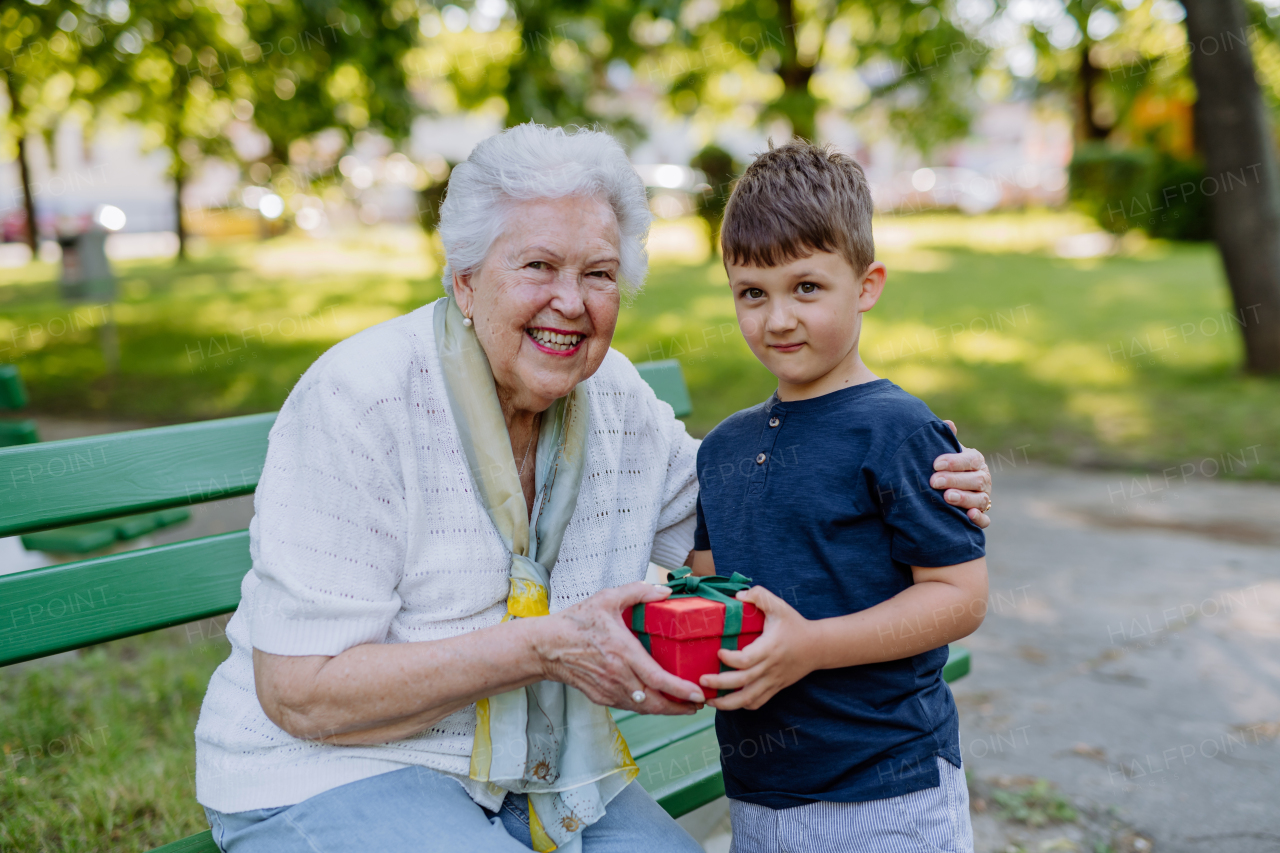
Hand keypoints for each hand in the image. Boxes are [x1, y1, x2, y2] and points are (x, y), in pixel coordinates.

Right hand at [536, 582, 705, 715]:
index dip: (680, 690)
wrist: (546, 647)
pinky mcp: (601, 697)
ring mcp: (608, 689)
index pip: (658, 679)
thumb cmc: (576, 623)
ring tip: (682, 706)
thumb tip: (665, 591)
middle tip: (698, 705)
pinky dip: (646, 706)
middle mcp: (618, 676)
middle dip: (680, 708)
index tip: (698, 695)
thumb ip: (638, 592)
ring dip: (665, 709)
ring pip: (643, 708)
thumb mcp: (607, 599)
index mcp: (622, 652)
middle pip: (655, 702)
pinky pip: (629, 706)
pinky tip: (655, 700)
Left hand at [700, 586, 817, 710]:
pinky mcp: (775, 688)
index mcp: (769, 648)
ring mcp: (772, 680)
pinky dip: (742, 705)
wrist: (818, 647)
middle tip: (702, 680)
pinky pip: (758, 703)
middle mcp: (770, 667)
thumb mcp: (779, 606)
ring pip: (749, 699)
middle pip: (742, 682)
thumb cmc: (795, 625)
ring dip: (727, 704)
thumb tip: (737, 596)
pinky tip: (729, 703)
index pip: (746, 660)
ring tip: (709, 701)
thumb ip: (759, 596)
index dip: (729, 659)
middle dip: (719, 684)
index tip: (718, 652)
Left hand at [933, 420, 991, 528]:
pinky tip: (968, 515)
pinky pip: (985, 520)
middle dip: (955, 480)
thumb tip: (947, 424)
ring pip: (980, 499)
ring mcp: (984, 498)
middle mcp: (983, 479)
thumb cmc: (944, 466)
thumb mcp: (945, 451)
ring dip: (965, 498)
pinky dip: (979, 519)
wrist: (946, 487)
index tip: (935, 464)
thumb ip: (946, 439)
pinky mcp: (982, 516)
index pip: (971, 460)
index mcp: (976, 461)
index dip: (955, 462)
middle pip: (976, 480)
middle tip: (934, 481)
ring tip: (947, 497)